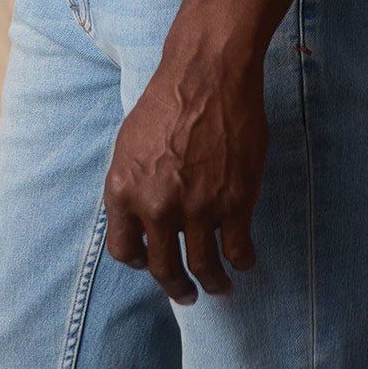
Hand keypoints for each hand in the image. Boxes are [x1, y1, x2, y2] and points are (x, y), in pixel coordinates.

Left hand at [103, 38, 264, 303]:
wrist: (207, 74)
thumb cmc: (168, 99)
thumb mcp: (130, 144)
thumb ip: (133, 185)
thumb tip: (142, 216)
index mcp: (123, 190)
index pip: (123, 250)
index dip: (139, 262)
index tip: (151, 264)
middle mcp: (155, 207)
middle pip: (162, 267)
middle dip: (176, 287)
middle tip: (186, 294)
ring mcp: (196, 208)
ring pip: (202, 266)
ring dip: (212, 283)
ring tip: (219, 287)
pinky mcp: (234, 203)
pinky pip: (237, 250)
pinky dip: (242, 261)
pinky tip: (244, 259)